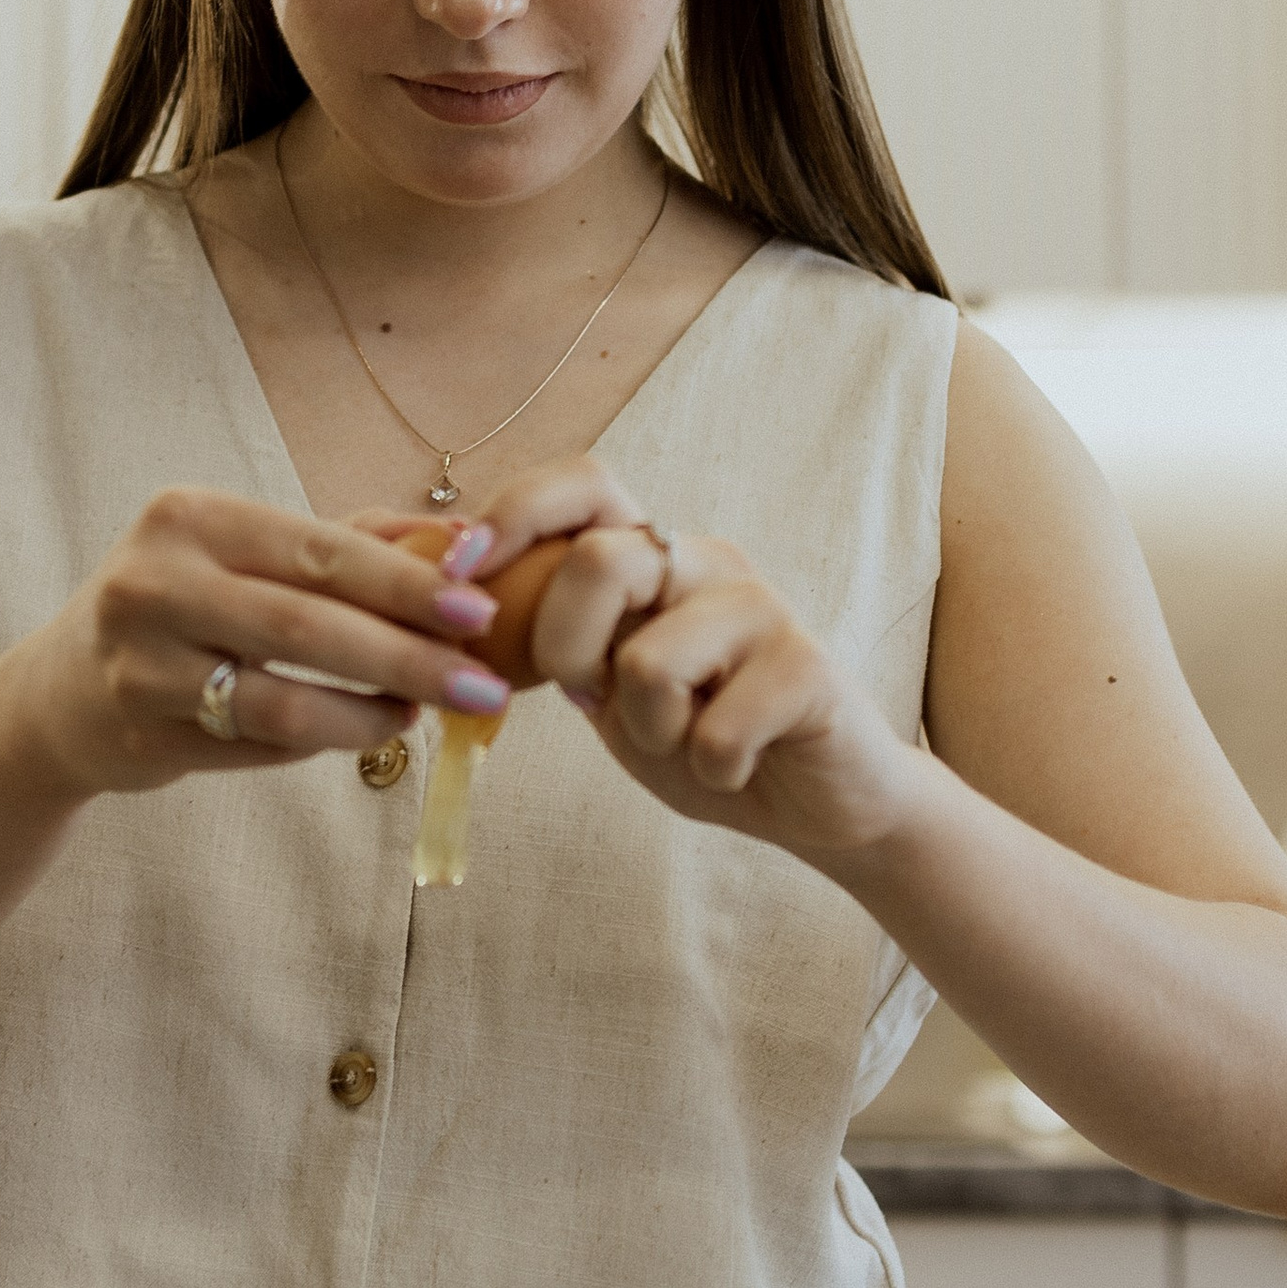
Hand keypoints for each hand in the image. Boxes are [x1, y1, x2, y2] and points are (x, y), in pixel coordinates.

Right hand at [13, 488, 513, 797]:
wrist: (65, 689)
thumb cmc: (183, 604)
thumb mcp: (246, 552)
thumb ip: (349, 543)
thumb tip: (464, 542)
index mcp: (189, 517)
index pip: (320, 549)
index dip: (407, 584)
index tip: (480, 610)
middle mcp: (154, 583)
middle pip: (307, 627)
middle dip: (408, 658)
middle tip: (482, 684)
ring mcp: (140, 665)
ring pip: (283, 703)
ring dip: (370, 714)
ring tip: (424, 713)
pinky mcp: (142, 734)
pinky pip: (258, 748)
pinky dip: (324, 744)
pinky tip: (367, 733)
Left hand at [468, 461, 922, 865]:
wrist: (822, 803)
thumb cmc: (707, 739)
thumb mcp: (612, 695)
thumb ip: (558, 650)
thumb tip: (465, 611)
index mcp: (656, 558)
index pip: (586, 484)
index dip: (516, 512)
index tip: (464, 571)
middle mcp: (708, 563)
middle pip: (600, 560)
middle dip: (564, 647)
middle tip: (590, 698)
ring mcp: (762, 610)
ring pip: (648, 663)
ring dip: (650, 732)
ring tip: (688, 743)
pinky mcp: (807, 668)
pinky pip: (714, 731)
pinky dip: (711, 770)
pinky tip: (740, 767)